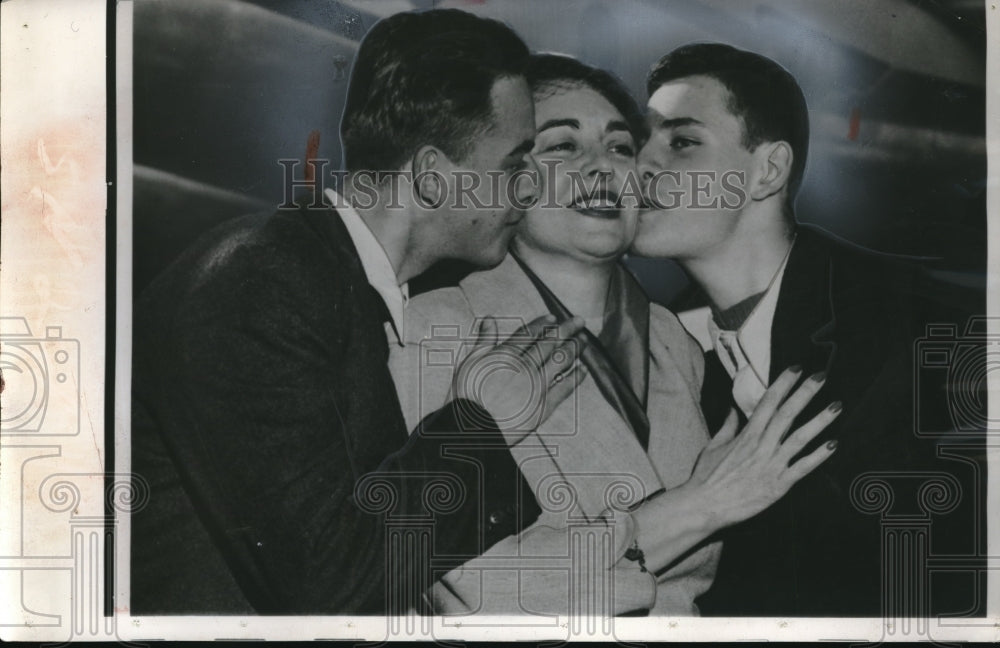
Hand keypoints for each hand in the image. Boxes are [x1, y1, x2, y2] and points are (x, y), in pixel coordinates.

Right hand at [451, 314, 587, 441]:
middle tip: (580, 321)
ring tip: (584, 341)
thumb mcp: (470, 363)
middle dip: (567, 330)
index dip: (543, 324)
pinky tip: (583, 370)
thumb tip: (490, 318)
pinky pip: (564, 388)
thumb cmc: (466, 397)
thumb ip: (484, 340)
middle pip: (550, 343)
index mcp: (506, 355)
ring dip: (574, 349)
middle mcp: (525, 366)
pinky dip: (575, 378)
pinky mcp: (543, 405)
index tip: (554, 317)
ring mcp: (536, 386)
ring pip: (560, 362)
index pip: (529, 334)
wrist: (473, 430)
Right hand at [687, 366, 840, 528]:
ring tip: (836, 407)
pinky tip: (833, 444)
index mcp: (746, 435)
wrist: (704, 505)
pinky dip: (819, 456)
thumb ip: (727, 426)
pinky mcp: (779, 485)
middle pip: (787, 414)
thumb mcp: (713, 446)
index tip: (796, 369)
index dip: (783, 384)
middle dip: (805, 393)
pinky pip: (803, 468)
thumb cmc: (706, 477)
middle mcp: (761, 446)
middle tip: (821, 376)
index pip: (768, 402)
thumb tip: (733, 409)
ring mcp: (771, 465)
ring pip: (800, 438)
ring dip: (820, 421)